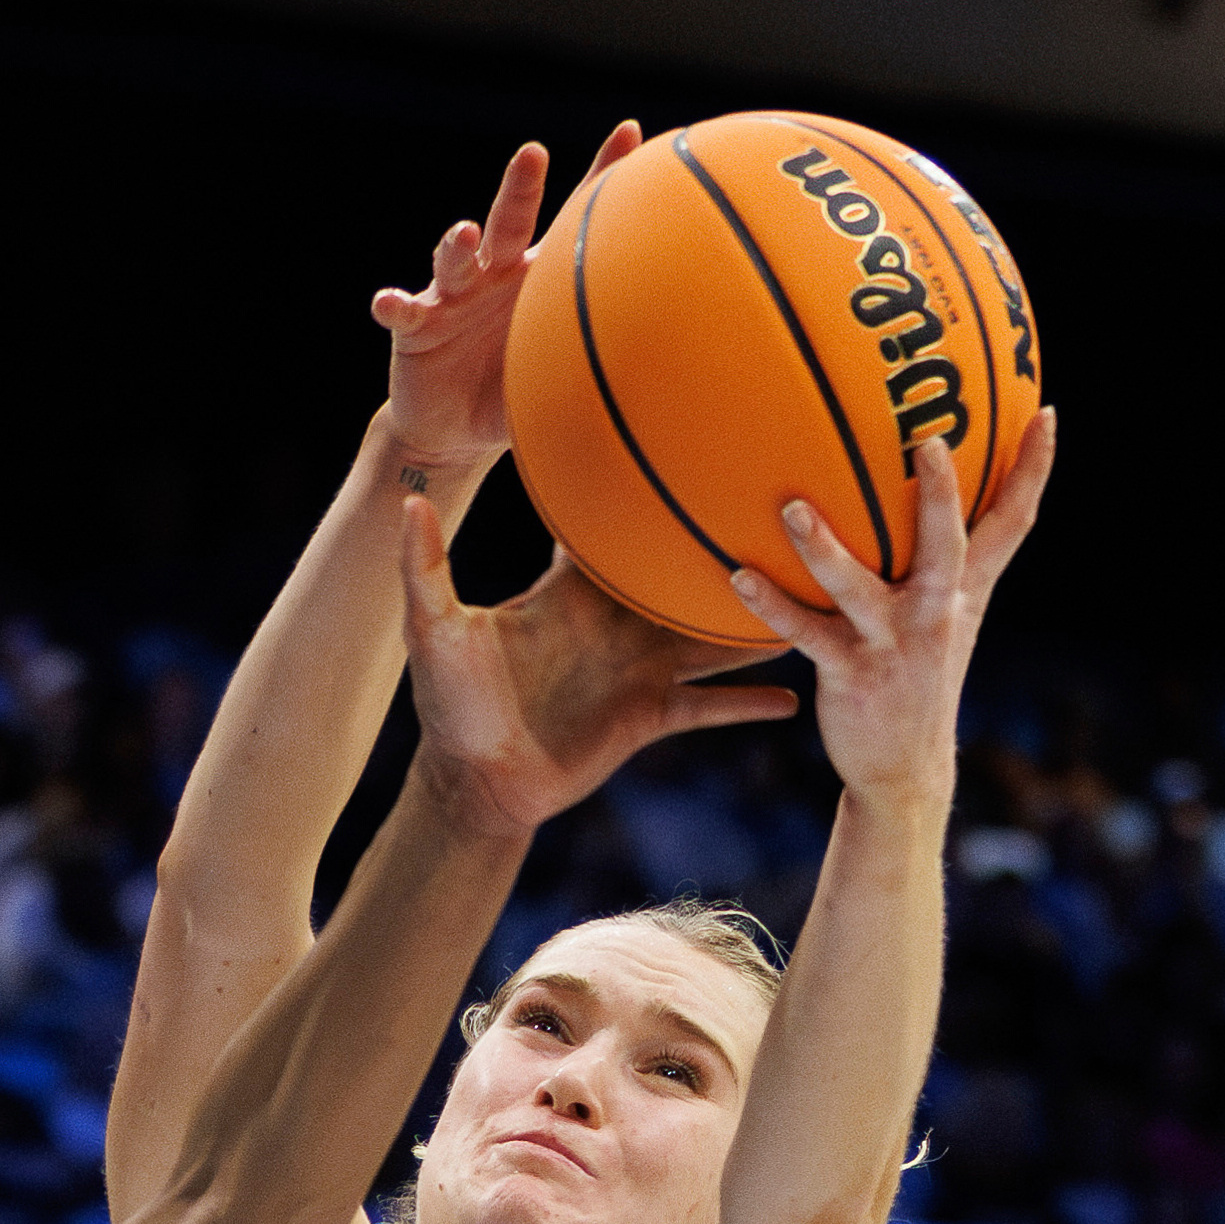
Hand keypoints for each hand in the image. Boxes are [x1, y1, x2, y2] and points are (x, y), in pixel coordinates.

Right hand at [377, 127, 638, 474]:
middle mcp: (495, 272)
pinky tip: (389, 302)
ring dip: (456, 243)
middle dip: (520, 186)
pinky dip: (394, 305)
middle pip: (510, 220)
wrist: (456, 428)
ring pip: (455, 259)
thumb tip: (684, 368)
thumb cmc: (515, 391)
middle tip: (533, 154)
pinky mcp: (416, 326)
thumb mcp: (560, 372)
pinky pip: (403, 311)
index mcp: (537, 275)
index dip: (600, 174)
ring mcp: (453, 295)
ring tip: (464, 233)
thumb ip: (601, 358)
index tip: (631, 132)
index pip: (572, 217)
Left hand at [398, 515, 794, 839]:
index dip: (648, 488)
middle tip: (780, 506)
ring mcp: (639, 669)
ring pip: (713, 637)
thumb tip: (411, 501)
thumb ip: (426, 568)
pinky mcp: (650, 717)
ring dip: (756, 620)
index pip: (616, 527)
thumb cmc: (448, 705)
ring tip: (813, 592)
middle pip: (683, 574)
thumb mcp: (434, 631)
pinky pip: (711, 708)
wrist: (474, 783)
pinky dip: (750, 703)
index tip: (687, 440)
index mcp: (573, 591)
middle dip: (726, 545)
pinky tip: (798, 696)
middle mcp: (616, 622)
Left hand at [729, 414, 1057, 815]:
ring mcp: (894, 643)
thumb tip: (926, 492)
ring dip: (823, 549)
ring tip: (792, 508)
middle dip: (942, 495)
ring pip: (858, 587)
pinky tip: (739, 576)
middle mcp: (937, 611)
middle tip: (929, 441)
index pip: (1011, 522)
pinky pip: (804, 633)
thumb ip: (941, 560)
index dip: (1034, 468)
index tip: (1047, 412)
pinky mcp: (851, 673)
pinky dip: (771, 605)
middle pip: (948, 544)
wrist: (905, 768)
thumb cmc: (916, 674)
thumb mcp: (944, 617)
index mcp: (965, 590)